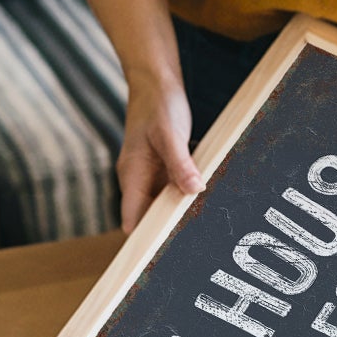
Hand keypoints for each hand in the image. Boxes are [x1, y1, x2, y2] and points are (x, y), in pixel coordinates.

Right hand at [116, 75, 202, 232]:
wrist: (155, 82)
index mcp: (131, 175)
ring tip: (204, 226)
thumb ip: (180, 163)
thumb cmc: (158, 105)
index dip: (145, 239)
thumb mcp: (169, 134)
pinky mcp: (164, 168)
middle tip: (196, 242)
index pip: (132, 219)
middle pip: (149, 217)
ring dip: (180, 212)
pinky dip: (187, 195)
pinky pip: (175, 189)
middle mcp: (138, 180)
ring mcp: (151, 175)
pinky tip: (206, 199)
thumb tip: (193, 190)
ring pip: (164, 204)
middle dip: (168, 229)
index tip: (165, 254)